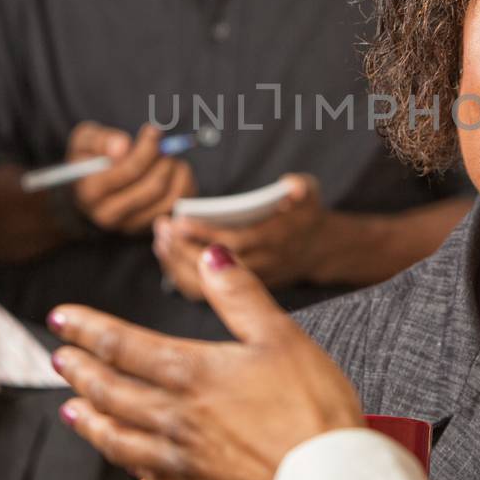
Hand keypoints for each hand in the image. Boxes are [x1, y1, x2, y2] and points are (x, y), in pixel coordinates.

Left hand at [51, 245, 364, 479]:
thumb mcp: (283, 336)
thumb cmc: (313, 407)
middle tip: (59, 357)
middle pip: (110, 391)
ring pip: (116, 437)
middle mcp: (174, 417)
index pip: (122, 345)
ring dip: (89, 419)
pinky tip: (121, 455)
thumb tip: (210, 255)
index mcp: (192, 373)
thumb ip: (240, 295)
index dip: (87, 329)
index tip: (60, 317)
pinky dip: (121, 458)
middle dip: (79, 371)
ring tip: (71, 408)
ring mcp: (180, 460)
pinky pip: (142, 473)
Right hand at [68, 122, 196, 233]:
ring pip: (169, 199)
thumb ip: (99, 140)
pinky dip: (183, 184)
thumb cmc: (91, 158)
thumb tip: (122, 147)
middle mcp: (110, 215)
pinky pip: (178, 206)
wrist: (90, 186)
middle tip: (164, 145)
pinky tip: (175, 170)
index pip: (129, 171)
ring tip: (168, 157)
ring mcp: (131, 225)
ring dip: (175, 172)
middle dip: (163, 159)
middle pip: (153, 187)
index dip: (147, 148)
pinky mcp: (149, 226)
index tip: (153, 131)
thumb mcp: (85, 141)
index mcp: (91, 192)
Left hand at [153, 174, 326, 296]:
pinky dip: (182, 277)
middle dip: (184, 248)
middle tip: (162, 227)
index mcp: (275, 240)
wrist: (318, 248)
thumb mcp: (310, 193)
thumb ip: (300, 186)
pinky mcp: (240, 291)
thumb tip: (291, 186)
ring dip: (178, 265)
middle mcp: (261, 265)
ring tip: (161, 239)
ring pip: (207, 285)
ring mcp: (250, 282)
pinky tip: (168, 256)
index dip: (206, 234)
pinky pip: (206, 293)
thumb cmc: (305, 214)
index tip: (180, 221)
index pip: (236, 242)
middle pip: (215, 267)